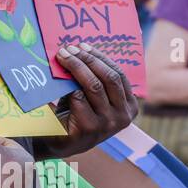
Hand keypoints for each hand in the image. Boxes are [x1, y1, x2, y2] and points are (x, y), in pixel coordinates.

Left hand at [41, 43, 138, 158]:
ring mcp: (108, 124)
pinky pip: (79, 97)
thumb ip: (95, 77)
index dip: (100, 57)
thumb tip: (82, 48)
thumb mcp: (92, 95)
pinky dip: (67, 85)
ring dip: (76, 67)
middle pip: (108, 77)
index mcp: (130, 106)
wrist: (57, 141)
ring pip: (94, 85)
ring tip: (62, 56)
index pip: (119, 74)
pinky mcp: (90, 128)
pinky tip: (57, 78)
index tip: (83, 45)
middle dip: (87, 59)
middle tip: (69, 49)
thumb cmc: (76, 113)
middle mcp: (123, 116)